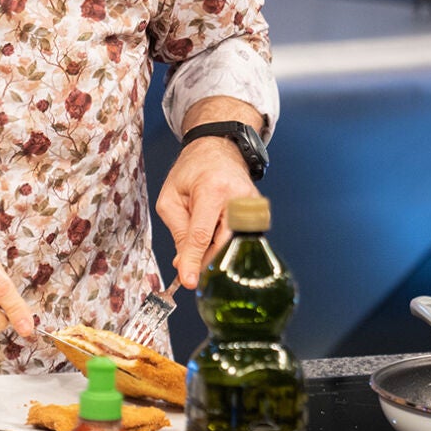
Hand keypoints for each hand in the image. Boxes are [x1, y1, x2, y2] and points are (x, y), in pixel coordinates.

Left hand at [156, 136, 257, 288]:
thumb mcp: (171, 198)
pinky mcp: (259, 213)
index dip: (195, 261)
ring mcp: (253, 206)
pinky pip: (241, 239)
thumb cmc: (191, 170)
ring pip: (234, 246)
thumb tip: (184, 263)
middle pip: (224, 245)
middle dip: (206, 261)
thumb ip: (178, 231)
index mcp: (213, 190)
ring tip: (200, 244)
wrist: (219, 148)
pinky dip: (225, 245)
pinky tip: (215, 237)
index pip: (202, 234)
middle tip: (191, 271)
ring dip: (215, 253)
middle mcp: (239, 198)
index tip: (189, 282)